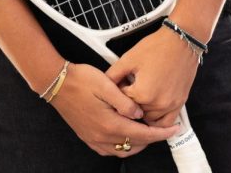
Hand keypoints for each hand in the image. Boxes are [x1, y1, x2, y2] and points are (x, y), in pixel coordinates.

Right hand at [48, 63, 180, 156]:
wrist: (56, 82)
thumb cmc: (80, 80)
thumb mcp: (106, 85)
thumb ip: (125, 102)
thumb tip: (140, 113)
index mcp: (110, 124)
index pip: (143, 135)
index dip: (161, 133)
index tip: (174, 129)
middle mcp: (102, 136)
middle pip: (134, 146)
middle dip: (151, 138)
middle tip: (161, 127)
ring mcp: (93, 139)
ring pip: (122, 151)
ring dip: (137, 143)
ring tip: (146, 130)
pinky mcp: (86, 136)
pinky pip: (108, 150)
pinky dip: (121, 146)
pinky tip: (124, 134)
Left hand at [105, 26, 200, 126]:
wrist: (181, 41)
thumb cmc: (156, 47)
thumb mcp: (129, 58)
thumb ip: (113, 75)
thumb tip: (104, 84)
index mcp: (142, 93)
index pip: (122, 102)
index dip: (119, 91)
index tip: (122, 83)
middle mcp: (156, 103)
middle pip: (135, 112)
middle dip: (130, 102)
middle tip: (130, 88)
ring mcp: (170, 105)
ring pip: (149, 120)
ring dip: (142, 112)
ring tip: (140, 97)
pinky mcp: (179, 103)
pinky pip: (167, 122)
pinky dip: (158, 121)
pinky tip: (152, 112)